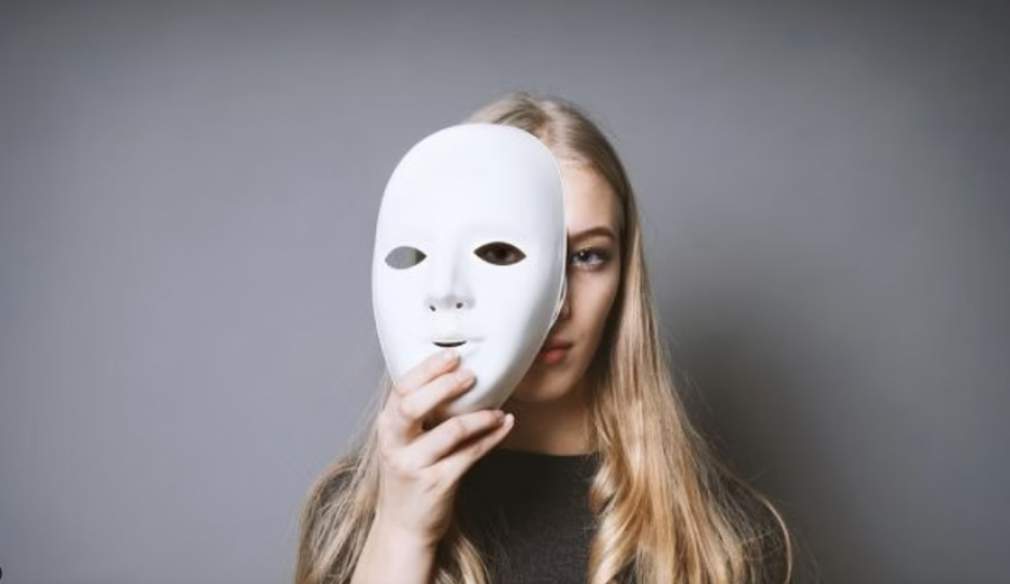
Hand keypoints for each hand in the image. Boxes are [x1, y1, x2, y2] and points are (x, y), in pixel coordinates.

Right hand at [373, 349, 514, 548]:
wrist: (403, 525)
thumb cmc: (410, 474)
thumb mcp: (404, 441)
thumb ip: (420, 413)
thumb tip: (456, 375)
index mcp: (387, 426)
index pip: (401, 389)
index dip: (427, 369)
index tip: (452, 354)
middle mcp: (394, 444)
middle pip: (413, 406)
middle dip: (444, 386)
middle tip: (471, 374)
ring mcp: (414, 466)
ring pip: (450, 431)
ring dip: (479, 416)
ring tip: (497, 409)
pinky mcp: (436, 484)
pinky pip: (470, 454)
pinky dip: (491, 437)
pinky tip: (504, 425)